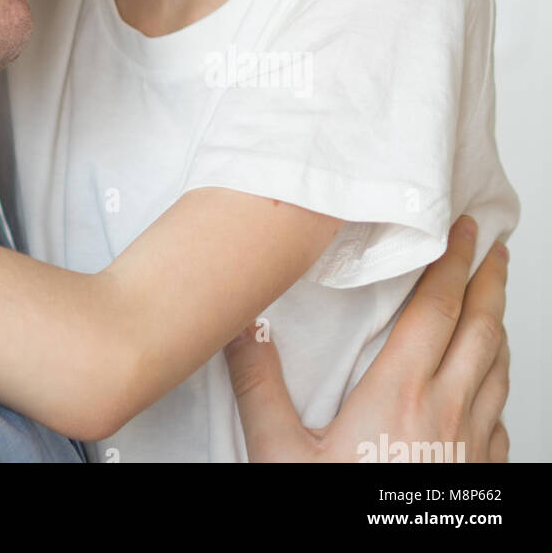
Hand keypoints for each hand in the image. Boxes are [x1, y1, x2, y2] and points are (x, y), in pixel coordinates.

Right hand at [224, 216, 508, 461]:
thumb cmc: (338, 517)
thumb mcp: (282, 453)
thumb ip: (258, 384)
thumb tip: (241, 327)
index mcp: (403, 392)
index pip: (439, 307)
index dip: (454, 260)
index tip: (462, 227)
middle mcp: (449, 411)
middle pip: (482, 327)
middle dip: (488, 279)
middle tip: (492, 246)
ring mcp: (472, 446)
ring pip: (499, 368)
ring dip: (498, 324)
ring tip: (494, 299)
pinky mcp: (481, 477)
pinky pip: (501, 414)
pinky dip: (500, 381)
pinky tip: (490, 383)